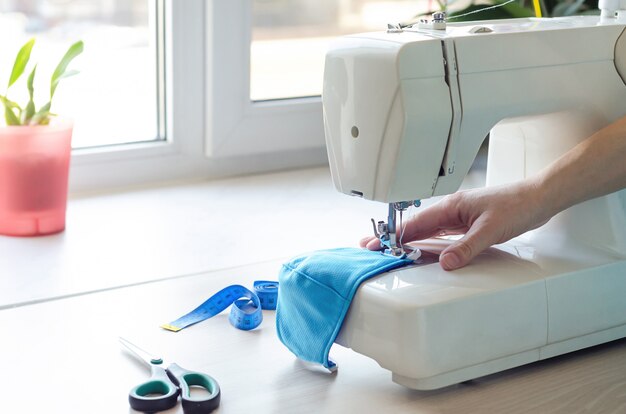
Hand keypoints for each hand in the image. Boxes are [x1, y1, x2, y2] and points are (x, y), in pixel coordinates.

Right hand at [360, 180, 550, 269]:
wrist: (539, 197)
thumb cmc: (518, 205)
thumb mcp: (490, 230)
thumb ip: (466, 247)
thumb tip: (446, 263)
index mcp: (451, 206)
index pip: (415, 223)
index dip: (395, 235)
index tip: (377, 244)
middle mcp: (451, 210)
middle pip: (415, 226)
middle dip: (392, 236)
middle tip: (371, 246)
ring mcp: (458, 216)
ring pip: (425, 230)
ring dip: (407, 239)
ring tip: (389, 248)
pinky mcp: (467, 223)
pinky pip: (439, 234)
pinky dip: (425, 241)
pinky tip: (421, 248)